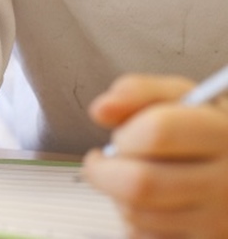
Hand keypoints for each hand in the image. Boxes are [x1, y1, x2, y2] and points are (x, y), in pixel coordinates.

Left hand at [84, 73, 227, 236]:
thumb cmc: (208, 131)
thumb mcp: (183, 97)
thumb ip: (138, 92)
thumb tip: (101, 110)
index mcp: (222, 135)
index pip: (158, 132)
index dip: (126, 133)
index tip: (119, 137)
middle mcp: (226, 183)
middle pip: (140, 183)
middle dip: (104, 171)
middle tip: (103, 163)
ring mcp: (219, 223)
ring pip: (138, 215)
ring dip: (118, 196)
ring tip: (133, 180)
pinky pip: (146, 238)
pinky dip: (135, 223)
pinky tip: (151, 205)